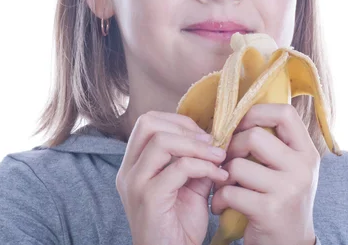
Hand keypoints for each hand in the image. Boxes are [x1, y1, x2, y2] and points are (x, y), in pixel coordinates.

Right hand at [116, 111, 228, 244]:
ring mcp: (135, 184)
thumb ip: (196, 161)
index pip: (147, 122)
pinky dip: (203, 166)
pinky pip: (178, 168)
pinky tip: (219, 176)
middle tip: (210, 142)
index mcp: (134, 165)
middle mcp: (129, 171)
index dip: (178, 121)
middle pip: (148, 123)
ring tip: (218, 157)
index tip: (204, 135)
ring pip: (161, 141)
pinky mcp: (149, 198)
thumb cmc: (180, 227)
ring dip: (196, 146)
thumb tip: (216, 139)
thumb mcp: (190, 186)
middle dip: (184, 127)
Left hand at [211, 104, 318, 244]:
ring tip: (225, 185)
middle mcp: (302, 168)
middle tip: (227, 161)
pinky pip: (230, 191)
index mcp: (307, 152)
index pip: (285, 113)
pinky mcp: (269, 210)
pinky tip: (221, 205)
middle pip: (254, 136)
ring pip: (238, 165)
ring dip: (222, 176)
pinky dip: (219, 198)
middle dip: (232, 147)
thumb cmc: (282, 200)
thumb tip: (238, 114)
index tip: (241, 125)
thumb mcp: (290, 169)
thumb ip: (275, 143)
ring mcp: (288, 189)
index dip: (257, 113)